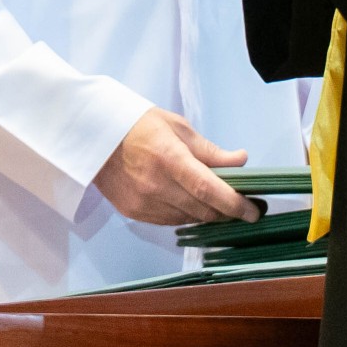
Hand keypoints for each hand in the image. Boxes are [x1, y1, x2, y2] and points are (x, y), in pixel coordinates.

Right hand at [93, 106, 255, 225]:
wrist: (93, 136)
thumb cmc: (139, 125)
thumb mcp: (177, 127)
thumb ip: (210, 150)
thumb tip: (241, 161)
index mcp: (170, 159)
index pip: (209, 190)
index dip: (235, 204)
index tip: (254, 211)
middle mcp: (157, 186)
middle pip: (203, 211)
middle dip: (226, 212)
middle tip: (241, 207)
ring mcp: (143, 203)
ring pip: (188, 220)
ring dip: (206, 215)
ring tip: (215, 203)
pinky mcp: (133, 213)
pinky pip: (170, 221)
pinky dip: (185, 215)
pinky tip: (189, 204)